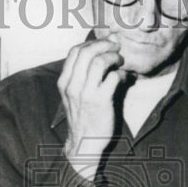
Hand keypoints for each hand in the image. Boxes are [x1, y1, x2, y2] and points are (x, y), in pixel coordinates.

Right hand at [57, 36, 123, 180]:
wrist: (83, 143)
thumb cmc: (82, 118)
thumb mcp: (73, 96)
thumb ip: (79, 77)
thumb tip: (97, 55)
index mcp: (64, 82)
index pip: (74, 51)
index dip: (91, 42)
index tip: (104, 43)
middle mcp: (73, 85)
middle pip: (87, 52)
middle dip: (104, 45)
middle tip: (115, 47)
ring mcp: (86, 93)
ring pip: (100, 61)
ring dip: (114, 57)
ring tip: (120, 61)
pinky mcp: (100, 101)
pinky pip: (113, 77)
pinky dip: (120, 73)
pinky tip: (123, 78)